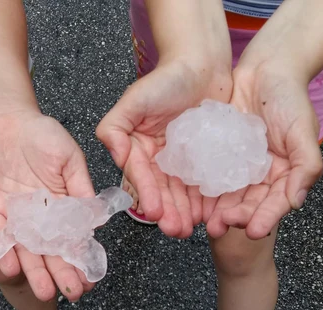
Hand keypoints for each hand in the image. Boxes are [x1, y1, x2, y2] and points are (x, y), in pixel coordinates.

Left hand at [0, 111, 96, 301]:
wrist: (5, 118)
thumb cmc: (42, 134)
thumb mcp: (70, 159)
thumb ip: (81, 188)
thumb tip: (97, 221)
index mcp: (60, 207)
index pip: (72, 240)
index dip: (80, 260)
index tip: (89, 280)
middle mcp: (37, 218)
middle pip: (49, 252)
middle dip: (60, 273)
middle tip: (70, 294)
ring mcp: (13, 216)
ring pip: (25, 250)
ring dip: (34, 271)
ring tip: (45, 292)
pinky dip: (4, 250)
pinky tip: (13, 267)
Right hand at [97, 60, 231, 237]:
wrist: (202, 65)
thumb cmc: (166, 78)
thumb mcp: (134, 99)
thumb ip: (115, 126)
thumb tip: (112, 152)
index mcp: (138, 148)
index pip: (142, 176)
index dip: (148, 195)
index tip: (154, 213)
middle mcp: (158, 158)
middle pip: (162, 190)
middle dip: (168, 212)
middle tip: (176, 230)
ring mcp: (182, 161)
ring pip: (183, 192)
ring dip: (185, 213)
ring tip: (190, 230)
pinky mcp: (205, 160)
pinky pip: (205, 183)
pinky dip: (207, 201)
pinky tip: (210, 215)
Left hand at [204, 63, 322, 239]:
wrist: (266, 69)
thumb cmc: (291, 98)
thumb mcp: (303, 131)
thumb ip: (306, 166)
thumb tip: (296, 202)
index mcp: (284, 174)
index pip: (274, 203)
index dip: (264, 217)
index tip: (251, 230)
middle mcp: (260, 174)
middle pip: (247, 203)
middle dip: (234, 218)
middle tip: (218, 228)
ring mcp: (237, 165)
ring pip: (225, 193)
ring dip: (215, 209)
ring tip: (203, 222)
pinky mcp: (217, 153)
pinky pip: (208, 173)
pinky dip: (200, 186)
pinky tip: (190, 198)